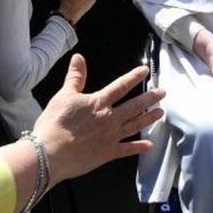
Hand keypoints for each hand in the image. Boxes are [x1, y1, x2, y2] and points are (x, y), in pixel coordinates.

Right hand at [29, 56, 164, 181]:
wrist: (50, 152)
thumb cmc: (54, 124)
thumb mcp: (63, 96)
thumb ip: (75, 77)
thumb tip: (79, 58)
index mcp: (98, 103)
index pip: (120, 86)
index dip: (133, 77)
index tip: (145, 71)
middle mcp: (109, 118)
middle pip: (134, 106)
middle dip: (150, 98)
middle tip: (162, 93)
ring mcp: (111, 137)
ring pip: (135, 125)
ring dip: (149, 118)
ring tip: (160, 113)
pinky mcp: (108, 153)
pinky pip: (127, 149)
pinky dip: (139, 147)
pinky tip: (149, 145)